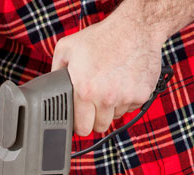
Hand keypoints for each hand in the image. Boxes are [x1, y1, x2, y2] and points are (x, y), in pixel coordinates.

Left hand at [51, 0, 169, 135]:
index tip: (81, 121)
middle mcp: (106, 97)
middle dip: (96, 118)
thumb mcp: (67, 48)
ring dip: (112, 107)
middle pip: (100, 127)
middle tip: (95, 103)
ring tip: (110, 85)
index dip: (80, 126)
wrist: (135, 28)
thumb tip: (51, 87)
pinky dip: (127, 98)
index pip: (82, 128)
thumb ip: (56, 72)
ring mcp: (126, 97)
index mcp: (85, 90)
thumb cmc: (102, 37)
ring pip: (116, 116)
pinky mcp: (142, 95)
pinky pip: (131, 107)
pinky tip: (123, 81)